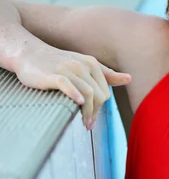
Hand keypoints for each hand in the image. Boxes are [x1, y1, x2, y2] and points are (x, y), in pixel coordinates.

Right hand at [14, 46, 130, 129]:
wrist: (29, 53)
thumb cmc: (58, 62)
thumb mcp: (84, 65)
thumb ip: (106, 74)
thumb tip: (129, 79)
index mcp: (92, 64)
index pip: (104, 91)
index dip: (100, 107)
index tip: (93, 119)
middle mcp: (83, 66)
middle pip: (98, 94)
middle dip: (95, 112)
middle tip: (88, 124)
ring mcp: (69, 69)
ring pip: (87, 93)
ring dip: (88, 111)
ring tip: (85, 123)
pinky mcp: (55, 74)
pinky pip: (68, 85)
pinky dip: (75, 95)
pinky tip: (78, 103)